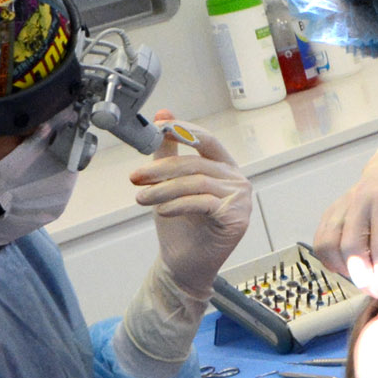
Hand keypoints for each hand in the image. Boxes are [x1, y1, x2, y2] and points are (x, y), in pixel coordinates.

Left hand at [130, 124, 255, 292]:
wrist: (185, 264)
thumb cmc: (180, 226)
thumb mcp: (169, 183)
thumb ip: (168, 150)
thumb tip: (163, 114)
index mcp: (224, 167)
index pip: (207, 140)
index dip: (183, 131)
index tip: (158, 128)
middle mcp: (237, 180)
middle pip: (196, 164)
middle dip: (161, 170)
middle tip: (136, 177)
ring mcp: (240, 199)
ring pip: (197, 183)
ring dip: (163, 190)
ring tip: (142, 199)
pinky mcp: (236, 218)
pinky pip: (202, 203)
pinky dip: (178, 205)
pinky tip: (162, 212)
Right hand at [314, 145, 377, 305]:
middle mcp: (358, 201)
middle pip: (350, 247)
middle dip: (364, 278)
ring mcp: (339, 206)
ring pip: (329, 246)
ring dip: (345, 271)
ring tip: (365, 277)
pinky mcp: (328, 214)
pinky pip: (321, 243)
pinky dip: (332, 262)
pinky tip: (351, 266)